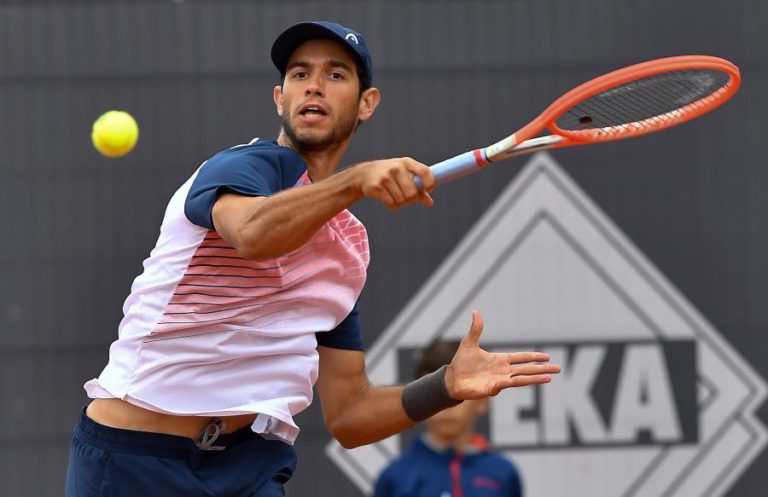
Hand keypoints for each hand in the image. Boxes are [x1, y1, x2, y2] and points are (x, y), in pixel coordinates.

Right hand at [354, 158, 434, 209]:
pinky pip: (391, 204)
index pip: (424, 171)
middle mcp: (397, 167)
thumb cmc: (391, 175)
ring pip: (401, 200)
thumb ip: (419, 188)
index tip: (429, 189)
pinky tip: (388, 199)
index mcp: (407, 163)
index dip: (429, 182)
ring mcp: (385, 176)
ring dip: (400, 203)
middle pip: (412, 193)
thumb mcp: (405, 175)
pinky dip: (392, 206)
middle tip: (407, 198)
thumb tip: (429, 203)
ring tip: (395, 197)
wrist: (365, 173)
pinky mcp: (376, 186)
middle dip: (411, 200)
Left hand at [445, 311, 560, 398]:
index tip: (547, 357)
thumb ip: (476, 329)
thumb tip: (475, 311)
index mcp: (499, 360)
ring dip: (537, 377)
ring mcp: (500, 380)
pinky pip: (511, 384)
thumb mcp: (469, 343)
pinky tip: (532, 381)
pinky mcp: (495, 387)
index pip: (521, 358)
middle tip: (558, 369)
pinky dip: (522, 382)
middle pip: (527, 369)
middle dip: (542, 369)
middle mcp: (503, 370)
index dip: (533, 357)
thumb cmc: (460, 363)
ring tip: (550, 378)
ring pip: (523, 377)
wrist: (452, 379)